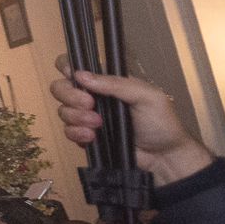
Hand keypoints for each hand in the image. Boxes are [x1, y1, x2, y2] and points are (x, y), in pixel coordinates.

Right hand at [49, 61, 214, 185]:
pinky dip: (76, 133)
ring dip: (76, 117)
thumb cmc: (160, 122)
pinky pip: (67, 131)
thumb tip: (80, 75)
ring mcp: (87, 117)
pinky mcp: (85, 137)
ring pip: (63, 110)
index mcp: (107, 82)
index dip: (67, 67)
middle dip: (70, 96)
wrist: (163, 157)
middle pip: (61, 87)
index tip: (73, 77)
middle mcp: (93, 96)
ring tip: (98, 125)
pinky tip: (92, 137)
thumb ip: (115, 84)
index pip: (78, 66)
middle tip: (90, 105)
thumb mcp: (146, 97)